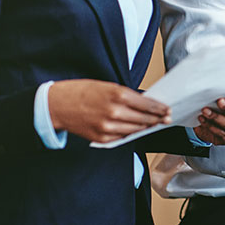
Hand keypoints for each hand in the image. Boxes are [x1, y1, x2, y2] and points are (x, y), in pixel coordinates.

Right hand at [49, 79, 170, 143]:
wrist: (57, 105)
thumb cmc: (81, 92)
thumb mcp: (107, 86)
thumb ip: (126, 95)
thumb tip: (144, 102)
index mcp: (117, 95)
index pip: (147, 104)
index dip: (160, 108)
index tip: (167, 109)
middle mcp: (114, 112)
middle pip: (144, 119)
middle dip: (157, 119)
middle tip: (166, 118)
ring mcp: (108, 127)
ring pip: (135, 130)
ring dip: (146, 127)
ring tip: (153, 124)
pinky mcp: (101, 138)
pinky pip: (122, 137)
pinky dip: (130, 133)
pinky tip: (135, 129)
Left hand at [194, 91, 224, 145]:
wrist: (208, 121)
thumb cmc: (216, 106)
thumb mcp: (219, 97)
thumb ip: (220, 94)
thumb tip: (213, 91)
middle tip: (218, 102)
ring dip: (216, 118)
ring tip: (205, 111)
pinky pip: (222, 134)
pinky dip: (211, 127)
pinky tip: (203, 120)